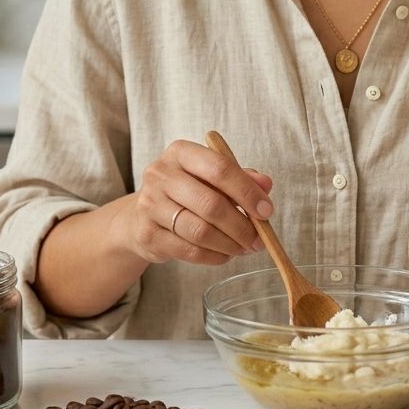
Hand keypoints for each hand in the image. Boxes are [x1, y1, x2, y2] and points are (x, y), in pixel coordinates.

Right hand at [122, 139, 272, 266]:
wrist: (142, 215)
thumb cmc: (186, 191)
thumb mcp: (211, 176)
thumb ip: (240, 177)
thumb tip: (266, 185)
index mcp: (181, 152)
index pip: (219, 168)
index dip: (247, 191)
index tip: (267, 210)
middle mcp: (160, 175)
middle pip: (210, 203)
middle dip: (241, 225)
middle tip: (259, 239)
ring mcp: (150, 205)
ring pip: (200, 231)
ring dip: (229, 244)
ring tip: (245, 248)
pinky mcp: (147, 235)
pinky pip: (189, 251)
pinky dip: (214, 256)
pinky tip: (225, 255)